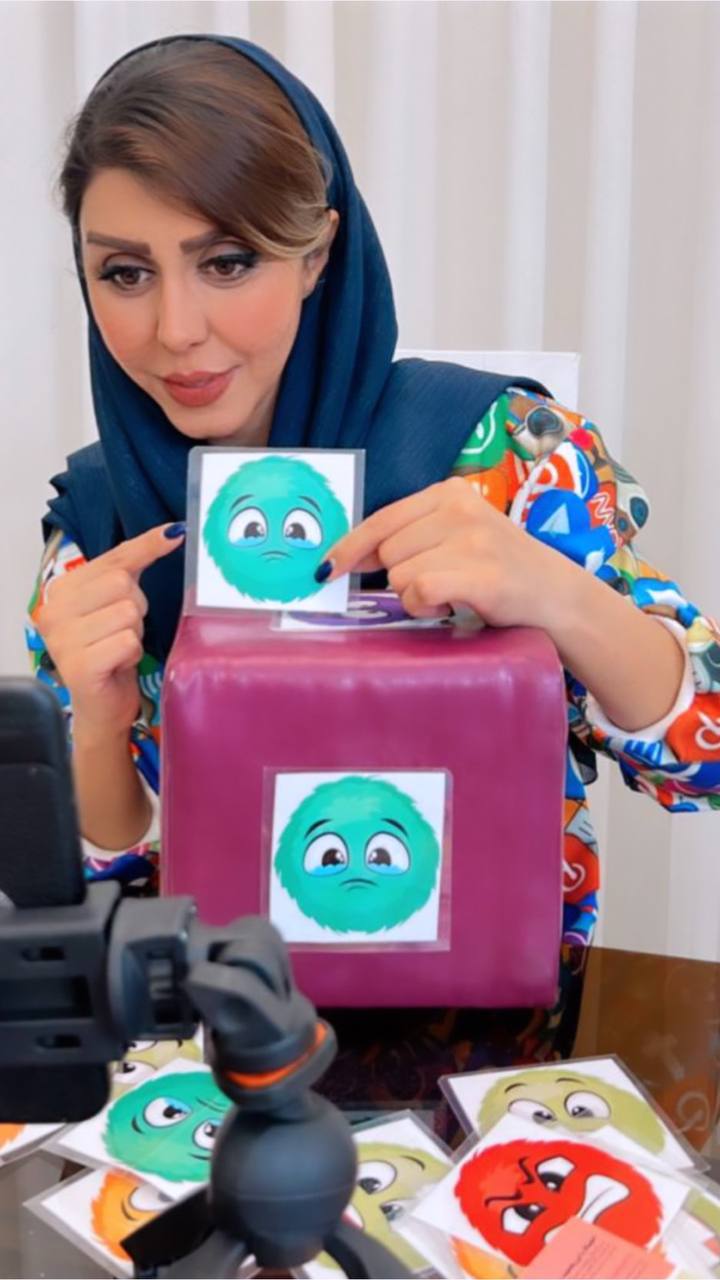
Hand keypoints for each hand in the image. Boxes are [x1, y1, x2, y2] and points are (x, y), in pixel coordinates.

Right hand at [35, 524, 184, 743]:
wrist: (101, 705)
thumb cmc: (110, 651)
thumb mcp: (115, 603)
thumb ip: (131, 567)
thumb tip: (171, 532)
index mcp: (61, 590)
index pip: (112, 559)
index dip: (146, 547)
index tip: (174, 533)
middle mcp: (54, 611)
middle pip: (122, 583)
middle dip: (136, 608)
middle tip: (121, 631)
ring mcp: (63, 639)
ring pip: (128, 612)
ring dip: (134, 633)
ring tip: (118, 649)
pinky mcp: (79, 665)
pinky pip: (128, 642)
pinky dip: (132, 654)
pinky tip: (117, 665)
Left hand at [319, 478, 576, 626]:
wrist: (556, 596)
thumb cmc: (498, 571)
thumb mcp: (458, 536)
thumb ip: (411, 538)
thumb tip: (347, 558)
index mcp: (450, 493)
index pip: (382, 519)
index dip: (350, 548)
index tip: (328, 569)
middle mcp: (459, 508)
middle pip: (387, 551)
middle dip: (399, 577)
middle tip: (435, 585)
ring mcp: (472, 539)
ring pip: (400, 574)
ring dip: (415, 596)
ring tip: (451, 595)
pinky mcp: (480, 573)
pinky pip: (419, 591)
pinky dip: (425, 607)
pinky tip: (449, 607)